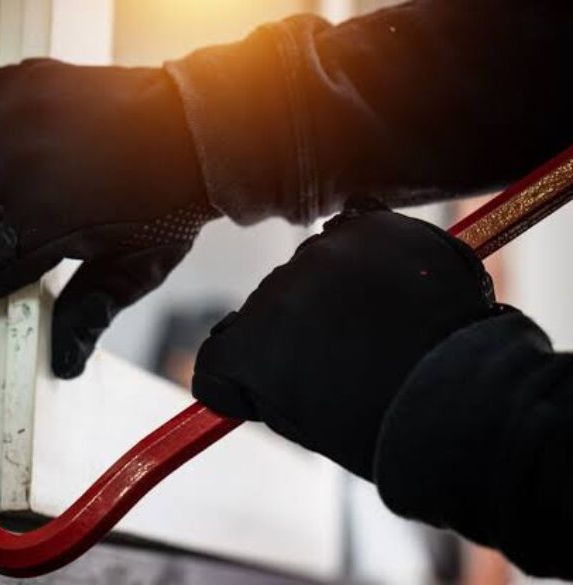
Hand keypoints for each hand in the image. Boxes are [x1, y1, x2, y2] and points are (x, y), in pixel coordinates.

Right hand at [0, 59, 215, 378]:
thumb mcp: (135, 268)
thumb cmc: (172, 198)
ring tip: (7, 203)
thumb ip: (89, 313)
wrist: (198, 127)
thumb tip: (64, 360)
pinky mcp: (20, 88)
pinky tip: (8, 155)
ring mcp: (15, 122)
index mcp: (41, 223)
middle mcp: (18, 170)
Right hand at [192, 200, 497, 478]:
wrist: (464, 396)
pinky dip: (370, 249)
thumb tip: (266, 363)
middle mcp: (271, 293)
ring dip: (337, 287)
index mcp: (247, 350)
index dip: (241, 374)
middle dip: (300, 326)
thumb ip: (268, 385)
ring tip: (385, 326)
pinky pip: (356, 225)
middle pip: (271, 305)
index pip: (219, 351)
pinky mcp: (368, 226)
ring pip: (314, 266)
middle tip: (350, 359)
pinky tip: (394, 280)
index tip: (266, 386)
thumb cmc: (383, 423)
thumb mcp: (304, 420)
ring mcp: (320, 253)